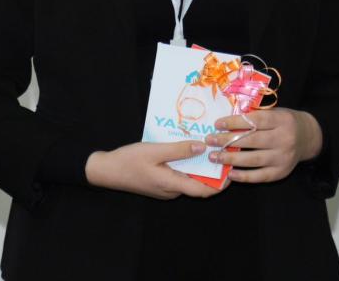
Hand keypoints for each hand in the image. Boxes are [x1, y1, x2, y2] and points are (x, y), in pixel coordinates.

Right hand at [84, 141, 223, 199]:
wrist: (105, 171)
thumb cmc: (129, 161)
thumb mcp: (154, 150)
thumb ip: (179, 150)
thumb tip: (203, 148)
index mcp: (172, 185)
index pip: (205, 191)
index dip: (222, 184)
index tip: (232, 169)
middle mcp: (172, 191)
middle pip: (199, 184)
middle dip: (212, 171)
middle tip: (221, 151)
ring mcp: (165, 189)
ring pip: (188, 179)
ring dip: (198, 166)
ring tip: (206, 147)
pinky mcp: (160, 184)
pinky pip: (178, 176)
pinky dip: (186, 166)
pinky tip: (185, 151)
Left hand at [204, 108, 322, 183]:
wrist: (307, 137)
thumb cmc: (283, 122)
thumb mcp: (274, 112)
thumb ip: (254, 114)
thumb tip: (226, 119)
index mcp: (282, 120)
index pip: (255, 121)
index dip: (234, 122)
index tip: (217, 124)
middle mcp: (284, 139)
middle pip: (252, 141)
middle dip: (227, 141)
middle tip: (210, 141)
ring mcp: (283, 158)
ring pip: (254, 159)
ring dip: (231, 159)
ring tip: (214, 156)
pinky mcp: (281, 172)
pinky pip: (259, 176)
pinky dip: (243, 176)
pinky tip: (229, 173)